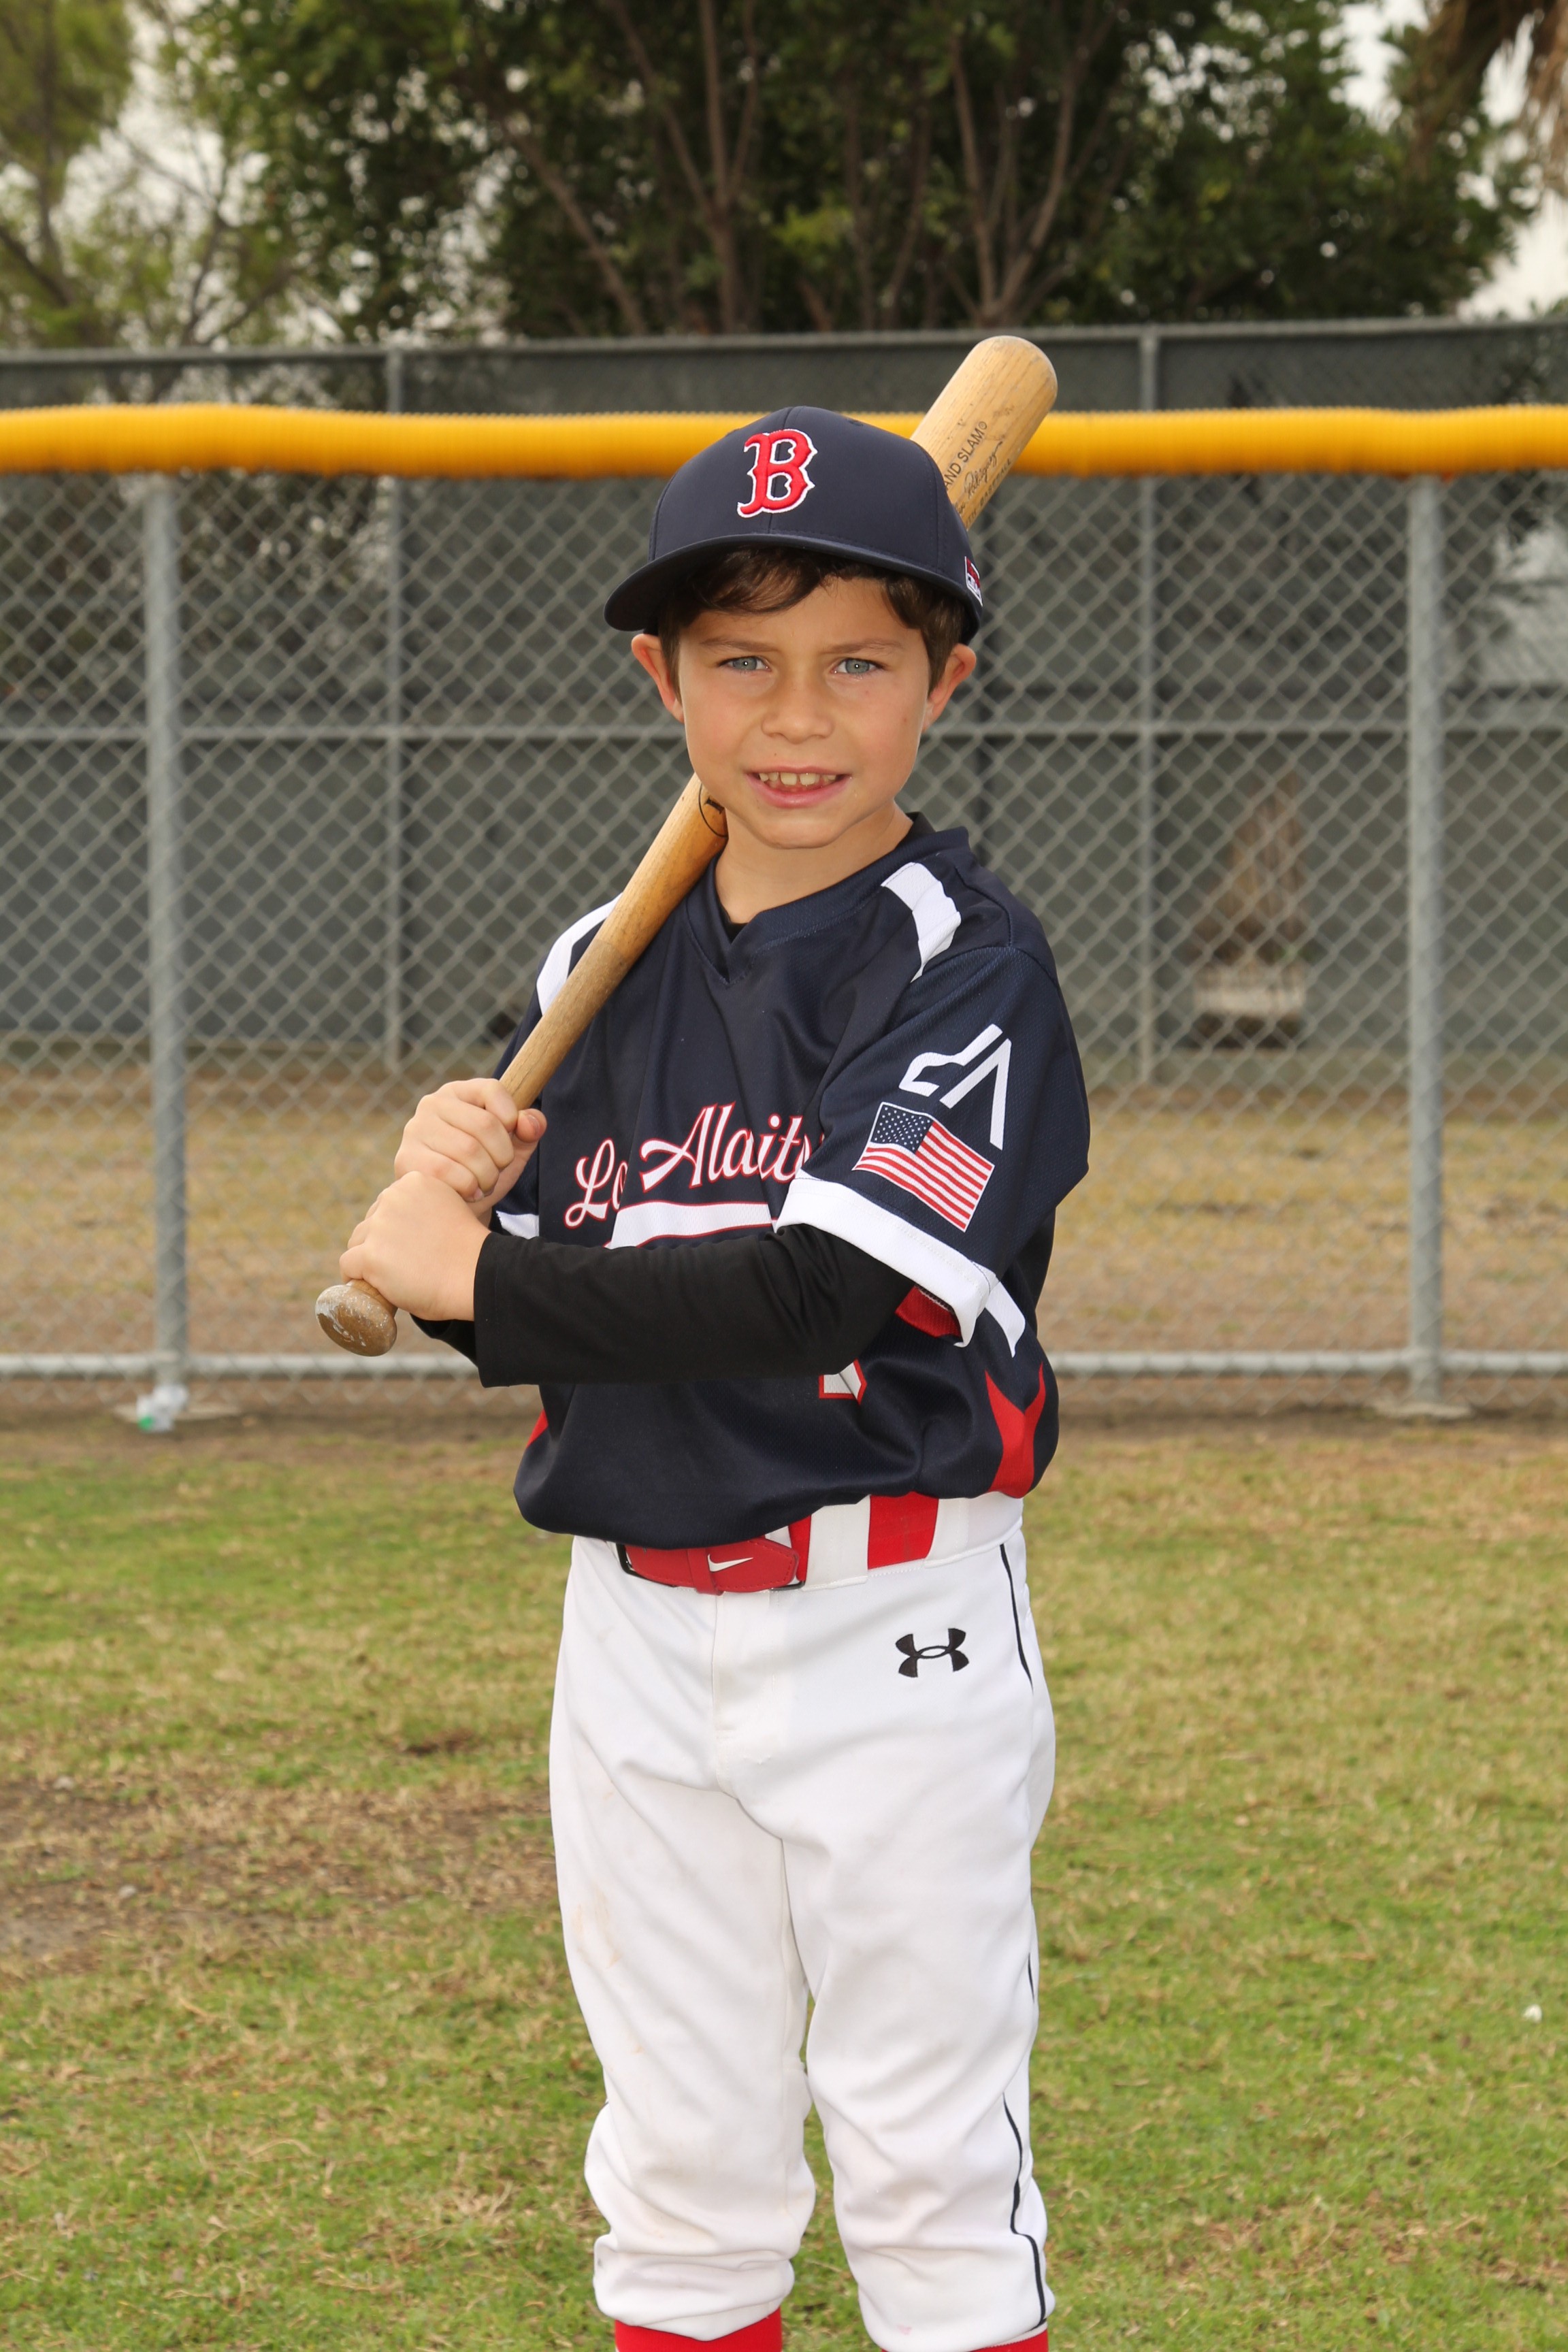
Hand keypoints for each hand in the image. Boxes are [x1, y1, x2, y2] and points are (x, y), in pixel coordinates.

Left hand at [340, 1172, 491, 1320]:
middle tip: (401, 1266)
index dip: (395, 1229)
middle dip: (380, 1243)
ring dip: (368, 1260)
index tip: (408, 1247)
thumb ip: (424, 1209)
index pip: (387, 1205)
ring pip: (356, 1243)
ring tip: (389, 1278)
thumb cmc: (471, 1251)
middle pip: (370, 1223)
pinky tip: (371, 1287)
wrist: (478, 1275)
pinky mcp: (370, 1255)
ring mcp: (379, 1227)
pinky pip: (348, 1265)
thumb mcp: (449, 1209)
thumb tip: (406, 1229)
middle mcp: (392, 1197)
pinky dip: (356, 1278)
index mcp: (413, 1182)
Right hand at [395, 1079, 544, 1210]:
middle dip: (502, 1156)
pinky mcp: (406, 1158)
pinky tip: (468, 1193)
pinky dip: (468, 1188)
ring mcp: (416, 1130)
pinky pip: (449, 1172)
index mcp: (459, 1092)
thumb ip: (529, 1128)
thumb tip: (530, 1123)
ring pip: (469, 1150)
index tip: (510, 1138)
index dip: (511, 1119)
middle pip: (486, 1124)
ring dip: (487, 1176)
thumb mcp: (513, 1147)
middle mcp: (432, 1104)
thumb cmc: (482, 1169)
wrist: (452, 1206)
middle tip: (497, 1170)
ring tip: (484, 1183)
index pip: (493, 1090)